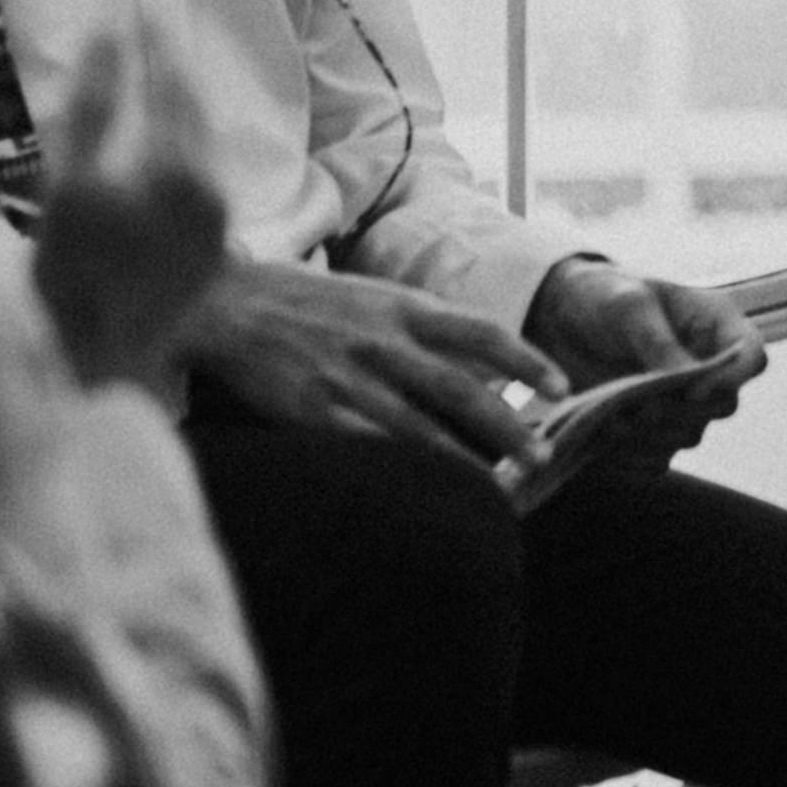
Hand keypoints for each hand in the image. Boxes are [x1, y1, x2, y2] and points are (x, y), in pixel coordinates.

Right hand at [25, 43, 227, 396]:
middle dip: (168, 63)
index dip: (145, 44)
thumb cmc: (62, 276)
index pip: (157, 86)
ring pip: (201, 137)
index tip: (136, 7)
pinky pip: (205, 170)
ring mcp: (215, 215)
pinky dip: (185, 141)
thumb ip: (88, 113)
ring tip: (160, 66)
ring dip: (180, 101)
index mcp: (161, 173)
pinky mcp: (220, 237)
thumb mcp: (62, 190)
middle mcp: (200, 190)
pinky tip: (165, 132)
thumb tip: (108, 39)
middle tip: (155, 24)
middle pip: (187, 106)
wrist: (97, 360)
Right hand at [171, 258, 561, 459]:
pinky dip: (404, 470)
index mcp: (403, 308)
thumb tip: (477, 361)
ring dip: (466, 461)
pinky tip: (428, 490)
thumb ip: (421, 325)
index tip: (561, 387)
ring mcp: (349, 379)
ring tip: (501, 489)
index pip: (483, 333)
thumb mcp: (373, 296)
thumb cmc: (306, 301)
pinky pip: (370, 447)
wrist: (225, 303)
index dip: (527, 360)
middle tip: (542, 457)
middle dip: (508, 427)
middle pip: (462, 390)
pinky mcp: (313, 412)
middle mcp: (384, 343)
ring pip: (422, 429)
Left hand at [523, 258, 764, 459]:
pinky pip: (657, 458)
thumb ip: (660, 343)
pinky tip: (605, 435)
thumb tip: (689, 388)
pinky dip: (632, 455)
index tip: (693, 391)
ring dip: (652, 435)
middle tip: (641, 407)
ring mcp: (682, 402)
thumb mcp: (630, 307)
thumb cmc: (604, 296)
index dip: (734, 379)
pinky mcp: (653, 429)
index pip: (753, 358)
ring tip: (613, 418)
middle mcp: (708, 367)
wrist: (561, 318)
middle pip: (724, 406)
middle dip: (682, 412)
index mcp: (717, 325)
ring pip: (689, 436)